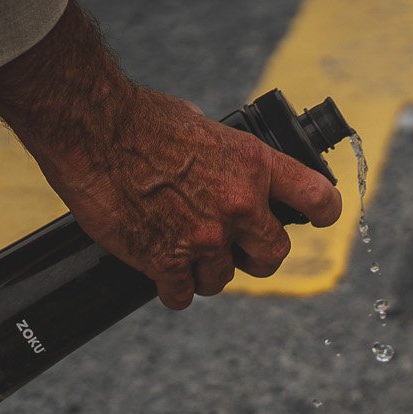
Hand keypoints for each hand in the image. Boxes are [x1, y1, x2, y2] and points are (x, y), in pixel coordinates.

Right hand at [0, 0, 341, 309]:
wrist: (89, 129)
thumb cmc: (138, 118)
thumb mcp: (203, 126)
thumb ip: (228, 160)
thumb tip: (231, 173)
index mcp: (254, 166)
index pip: (318, 198)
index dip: (322, 211)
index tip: (319, 215)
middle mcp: (239, 206)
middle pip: (272, 256)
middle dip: (255, 256)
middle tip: (236, 249)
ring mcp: (204, 238)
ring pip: (222, 279)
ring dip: (205, 271)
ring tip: (182, 251)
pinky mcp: (166, 261)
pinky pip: (182, 295)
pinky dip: (173, 288)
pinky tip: (162, 273)